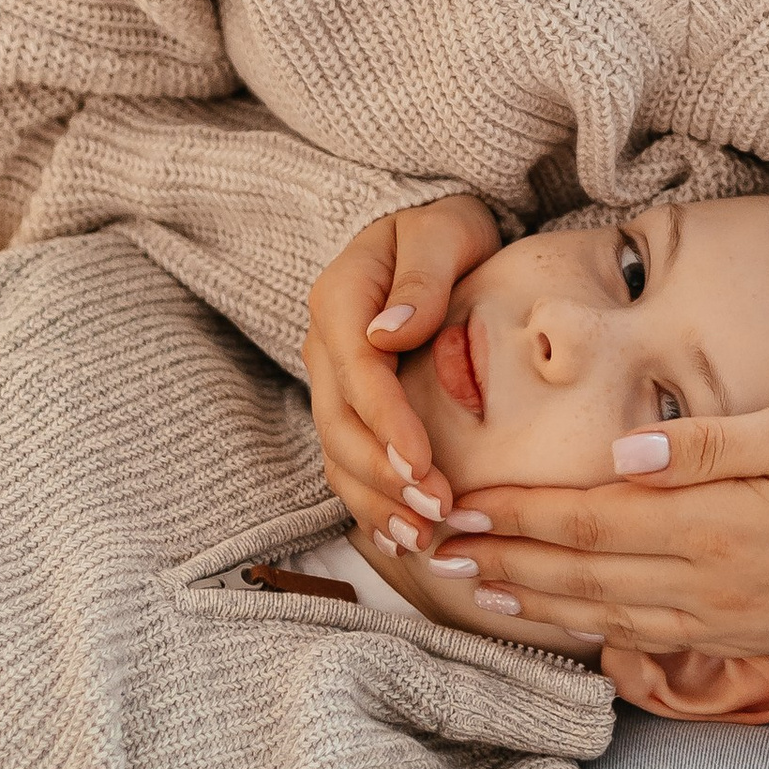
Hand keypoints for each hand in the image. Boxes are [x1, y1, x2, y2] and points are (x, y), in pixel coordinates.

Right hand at [304, 196, 500, 536]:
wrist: (433, 234)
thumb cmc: (444, 229)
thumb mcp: (442, 232)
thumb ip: (421, 278)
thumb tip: (389, 332)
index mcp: (339, 299)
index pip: (358, 373)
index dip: (387, 423)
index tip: (425, 463)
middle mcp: (324, 345)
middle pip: (340, 425)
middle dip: (385, 475)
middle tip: (440, 512)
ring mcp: (331, 380)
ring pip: (338, 454)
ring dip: (376, 501)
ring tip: (424, 538)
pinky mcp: (348, 407)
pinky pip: (347, 463)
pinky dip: (370, 504)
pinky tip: (403, 538)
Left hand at [444, 402, 768, 660]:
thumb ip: (710, 446)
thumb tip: (623, 457)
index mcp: (719, 527)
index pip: (588, 520)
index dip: (517, 515)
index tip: (460, 503)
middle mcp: (713, 586)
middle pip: (582, 575)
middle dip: (503, 562)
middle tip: (434, 551)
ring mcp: (730, 621)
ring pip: (608, 615)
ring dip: (536, 603)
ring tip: (477, 589)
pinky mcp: (750, 637)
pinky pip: (651, 638)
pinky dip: (594, 630)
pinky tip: (566, 619)